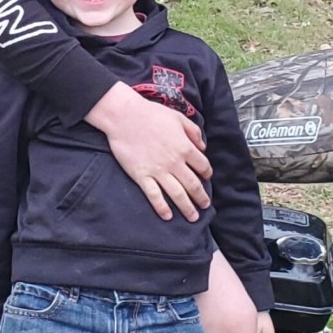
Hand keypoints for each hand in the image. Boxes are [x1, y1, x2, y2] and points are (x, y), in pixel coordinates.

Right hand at [86, 82, 211, 221]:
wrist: (125, 117)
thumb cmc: (151, 114)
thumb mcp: (178, 117)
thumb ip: (193, 131)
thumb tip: (203, 147)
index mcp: (185, 147)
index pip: (202, 166)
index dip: (207, 174)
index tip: (207, 179)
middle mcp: (174, 162)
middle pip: (193, 184)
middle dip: (201, 198)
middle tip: (205, 206)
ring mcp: (158, 171)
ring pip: (177, 194)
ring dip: (187, 208)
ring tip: (193, 218)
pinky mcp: (142, 176)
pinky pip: (154, 195)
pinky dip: (162, 207)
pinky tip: (167, 216)